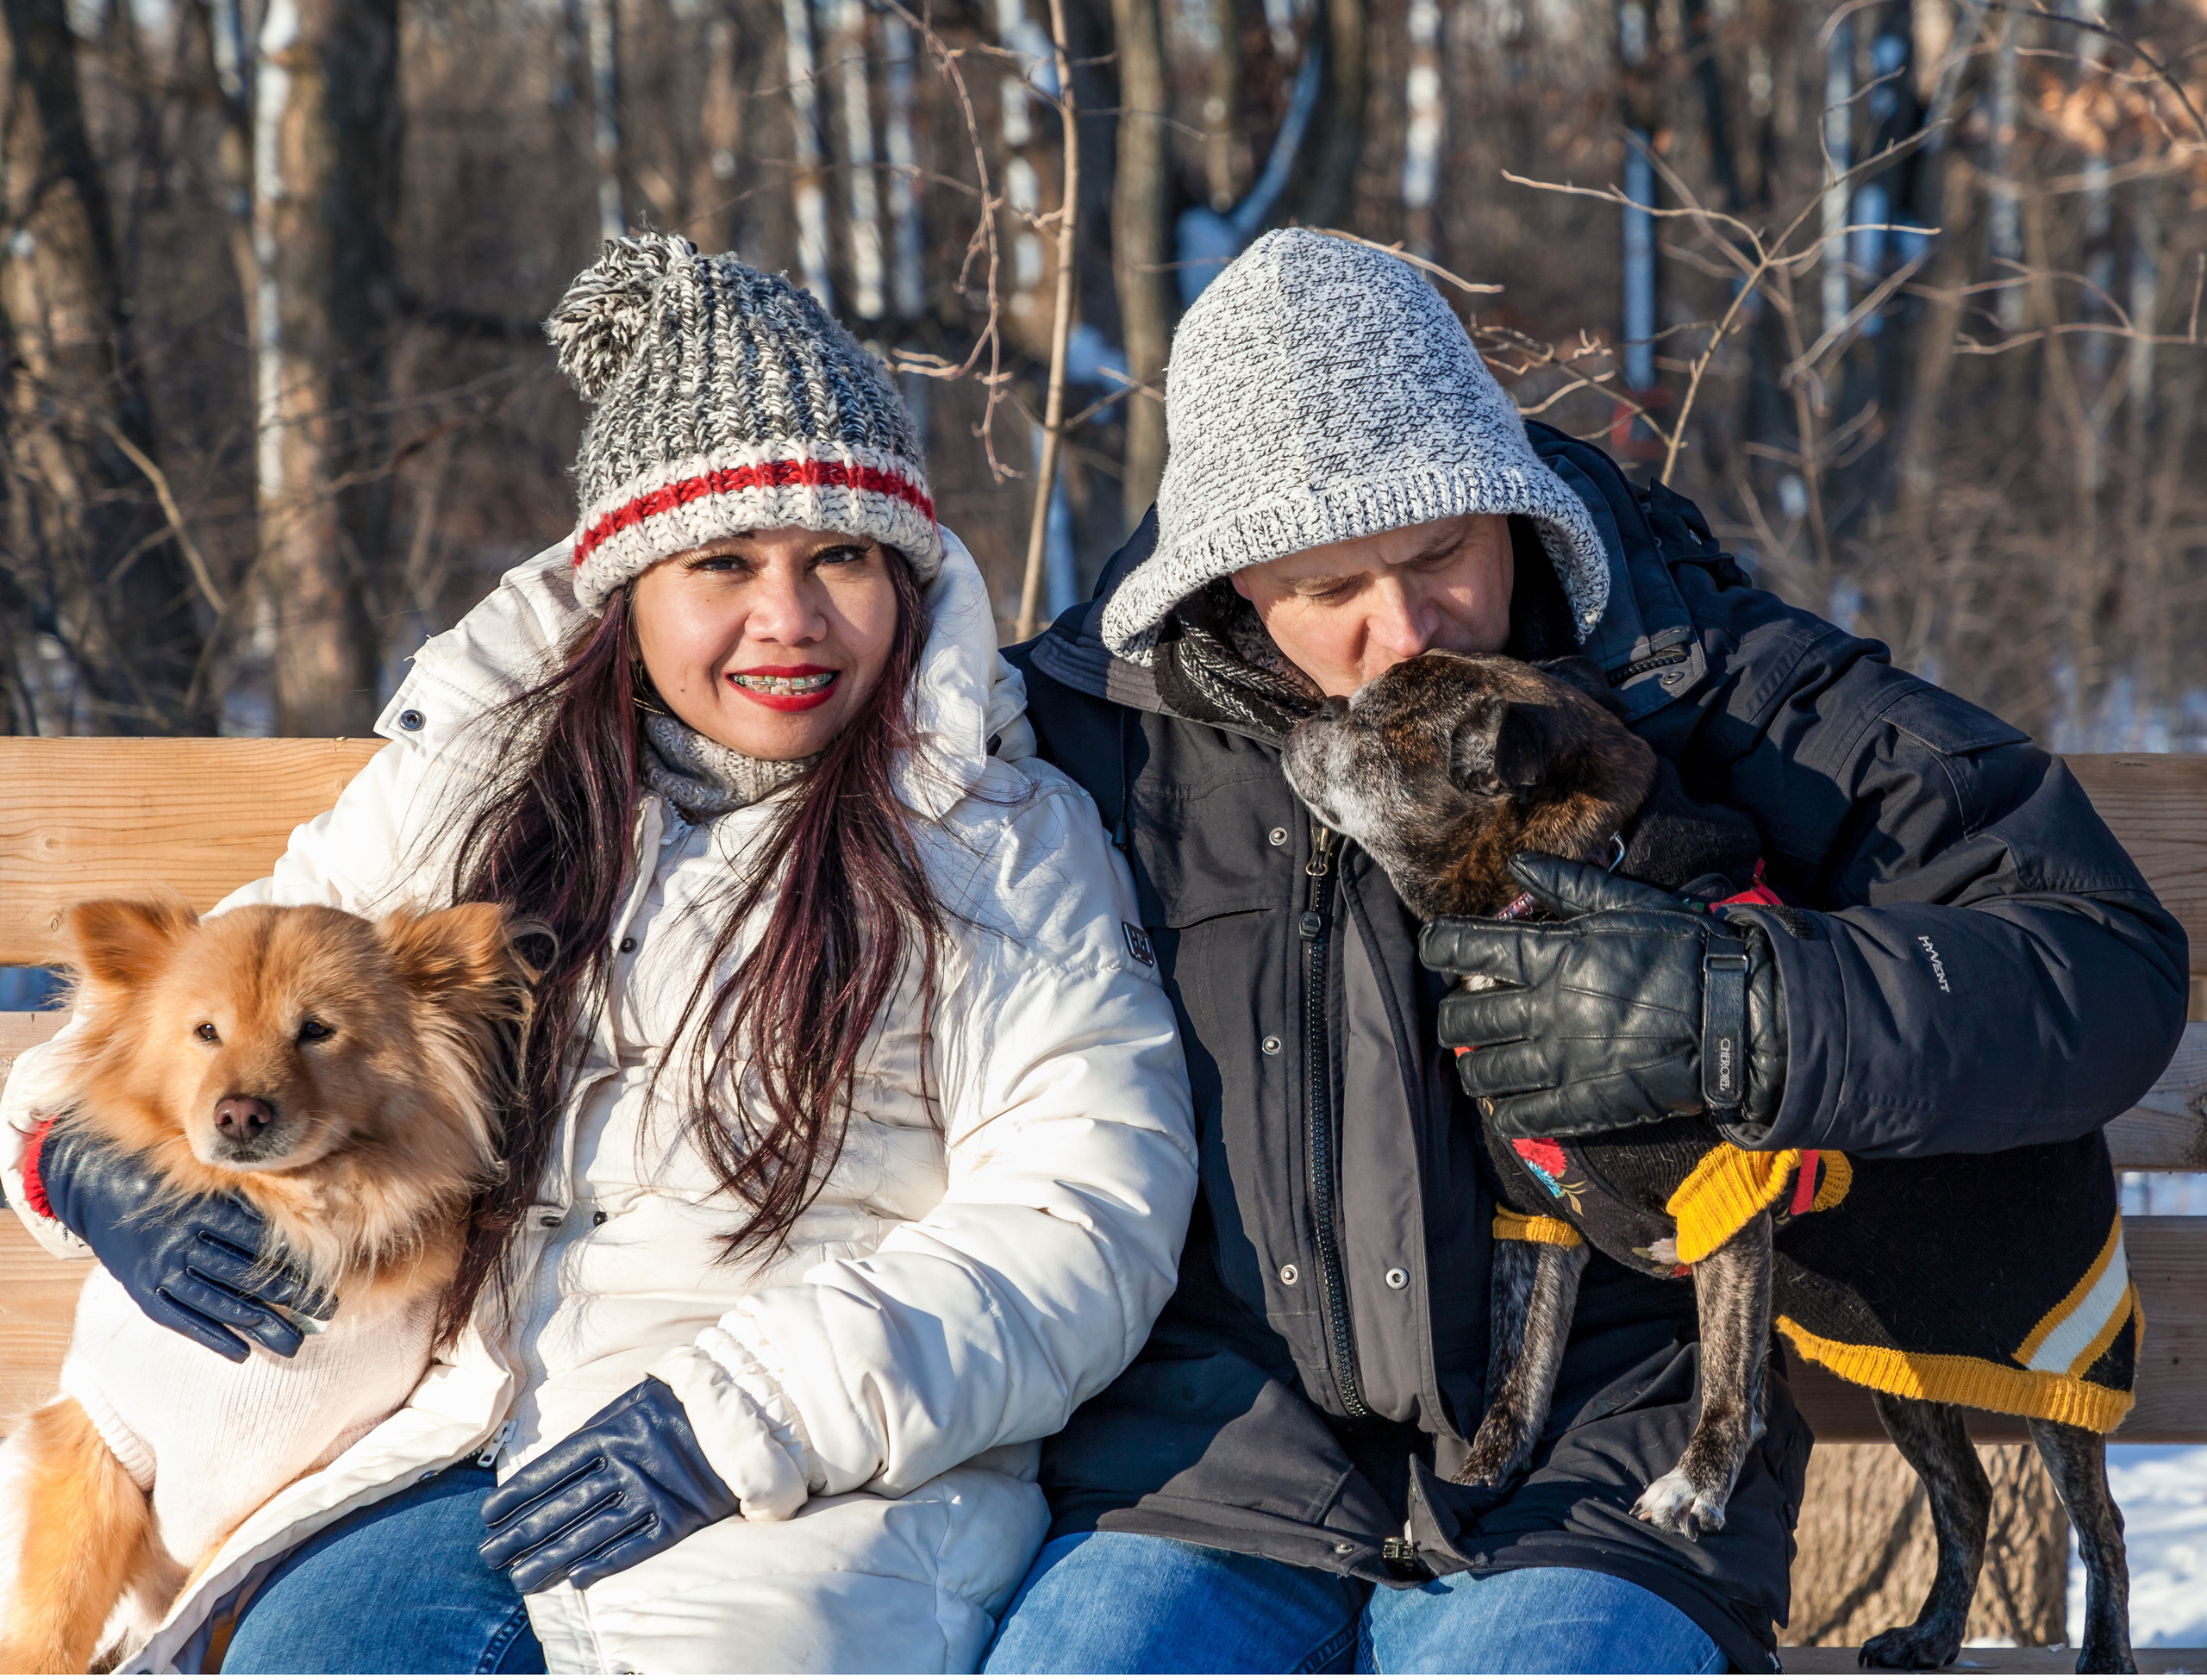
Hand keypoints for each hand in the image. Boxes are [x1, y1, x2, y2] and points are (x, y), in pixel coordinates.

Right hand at [30, 1123, 332, 1361]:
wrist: (97, 1184)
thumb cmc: (168, 1177)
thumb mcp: (207, 1178)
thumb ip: (245, 1200)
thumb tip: (302, 1222)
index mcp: (204, 1208)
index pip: (260, 1242)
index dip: (294, 1262)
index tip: (326, 1278)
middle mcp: (182, 1241)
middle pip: (246, 1275)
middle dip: (290, 1297)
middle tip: (325, 1313)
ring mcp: (160, 1269)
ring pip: (218, 1303)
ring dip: (260, 1326)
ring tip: (295, 1343)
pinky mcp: (144, 1291)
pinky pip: (183, 1320)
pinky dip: (213, 1338)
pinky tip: (243, 1353)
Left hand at [480, 1377, 737, 1592]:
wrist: (745, 1411)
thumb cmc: (680, 1404)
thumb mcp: (632, 1403)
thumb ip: (597, 1433)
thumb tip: (557, 1463)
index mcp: (610, 1431)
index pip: (550, 1470)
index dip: (517, 1495)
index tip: (488, 1517)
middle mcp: (625, 1464)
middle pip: (562, 1508)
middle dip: (522, 1534)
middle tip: (490, 1557)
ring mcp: (652, 1492)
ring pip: (591, 1533)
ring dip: (552, 1558)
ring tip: (521, 1579)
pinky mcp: (678, 1516)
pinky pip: (635, 1544)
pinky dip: (605, 1563)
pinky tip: (575, 1580)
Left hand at [1420, 854, 1784, 1138]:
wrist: (1739, 1015)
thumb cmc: (1686, 951)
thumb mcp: (1628, 903)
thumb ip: (1567, 885)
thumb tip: (1518, 864)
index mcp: (1550, 954)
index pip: (1460, 948)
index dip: (1436, 947)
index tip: (1435, 950)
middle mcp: (1543, 1008)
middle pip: (1460, 1020)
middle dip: (1452, 1017)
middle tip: (1463, 1015)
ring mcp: (1561, 1060)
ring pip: (1482, 1072)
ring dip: (1474, 1067)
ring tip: (1481, 1062)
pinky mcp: (1583, 1103)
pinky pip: (1521, 1116)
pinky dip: (1506, 1113)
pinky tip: (1508, 1105)